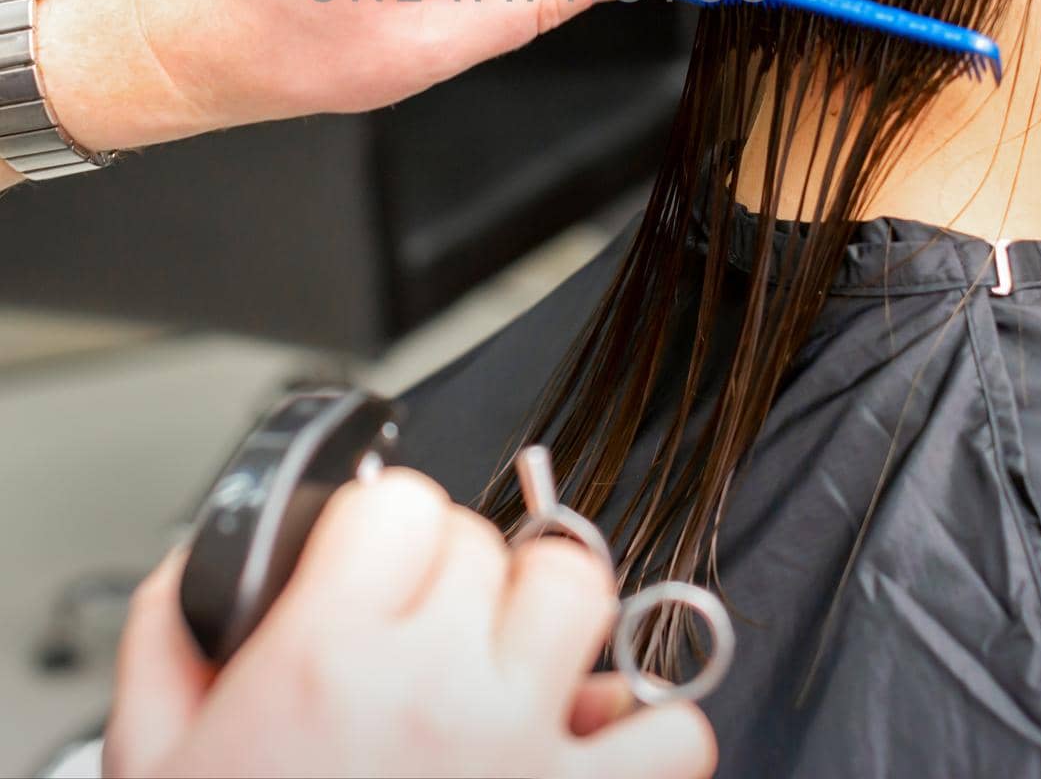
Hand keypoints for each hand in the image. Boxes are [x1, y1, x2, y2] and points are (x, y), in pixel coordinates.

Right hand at [104, 470, 715, 778]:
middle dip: (457, 581)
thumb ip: (171, 639)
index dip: (386, 530)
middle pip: (490, 542)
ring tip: (510, 675)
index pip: (401, 502)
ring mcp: (526, 753)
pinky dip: (640, 736)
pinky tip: (578, 754)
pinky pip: (672, 732)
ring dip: (550, 627)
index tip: (379, 567)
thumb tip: (206, 561)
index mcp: (326, 662)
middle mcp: (438, 692)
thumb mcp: (153, 762)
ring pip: (584, 594)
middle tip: (429, 640)